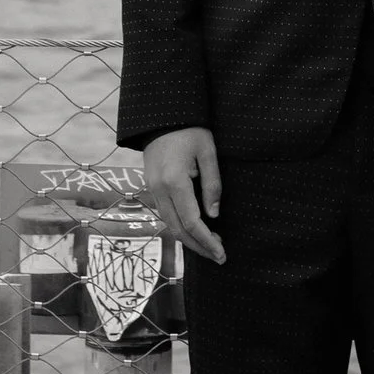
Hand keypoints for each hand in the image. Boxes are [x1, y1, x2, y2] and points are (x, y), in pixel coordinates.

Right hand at [143, 126, 224, 264]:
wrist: (161, 117)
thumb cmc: (189, 130)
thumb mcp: (208, 151)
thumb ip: (212, 184)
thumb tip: (214, 215)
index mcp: (175, 181)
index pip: (191, 222)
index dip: (207, 241)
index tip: (222, 253)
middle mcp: (159, 190)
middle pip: (178, 230)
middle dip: (199, 247)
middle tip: (219, 257)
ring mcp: (152, 189)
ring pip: (169, 225)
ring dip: (189, 240)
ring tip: (211, 246)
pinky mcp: (151, 188)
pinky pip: (165, 215)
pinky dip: (180, 227)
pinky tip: (195, 230)